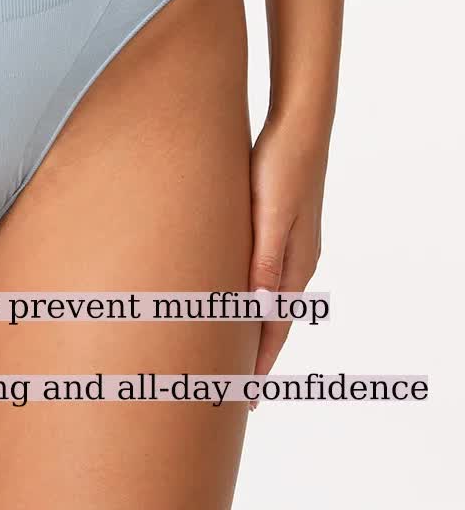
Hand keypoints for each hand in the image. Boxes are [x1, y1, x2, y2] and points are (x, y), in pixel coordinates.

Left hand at [248, 110, 329, 405]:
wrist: (297, 127)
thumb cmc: (280, 166)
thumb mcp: (270, 214)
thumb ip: (265, 260)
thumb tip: (257, 310)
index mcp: (294, 263)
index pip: (273, 327)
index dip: (257, 363)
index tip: (242, 397)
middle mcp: (294, 261)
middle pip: (270, 321)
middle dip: (251, 356)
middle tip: (228, 390)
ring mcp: (287, 245)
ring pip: (264, 300)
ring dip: (247, 329)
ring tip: (228, 355)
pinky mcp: (275, 228)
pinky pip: (261, 277)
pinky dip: (248, 300)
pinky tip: (233, 300)